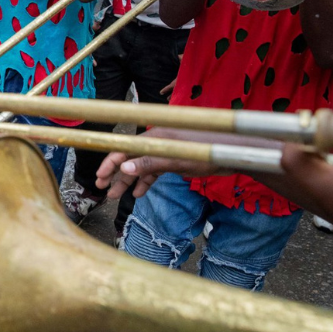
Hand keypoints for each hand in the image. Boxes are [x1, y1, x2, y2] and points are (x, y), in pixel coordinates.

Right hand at [94, 127, 230, 198]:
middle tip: (102, 188)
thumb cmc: (207, 151)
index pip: (124, 149)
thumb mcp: (176, 159)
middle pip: (129, 158)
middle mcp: (155, 142)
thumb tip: (124, 168)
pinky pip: (153, 171)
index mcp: (153, 137)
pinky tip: (138, 194)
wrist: (232, 154)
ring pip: (140, 167)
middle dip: (114, 174)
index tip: (100, 177)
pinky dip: (145, 182)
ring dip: (128, 181)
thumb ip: (149, 163)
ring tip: (115, 195)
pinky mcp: (172, 160)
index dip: (110, 163)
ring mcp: (163, 151)